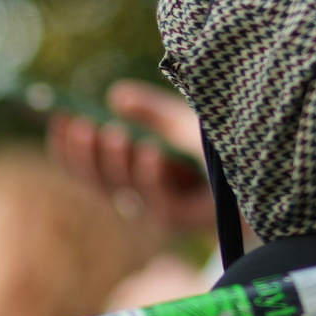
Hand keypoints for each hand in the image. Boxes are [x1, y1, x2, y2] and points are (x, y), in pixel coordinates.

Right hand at [48, 81, 216, 236]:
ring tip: (116, 134)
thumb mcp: (180, 122)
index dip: (67, 145)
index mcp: (126, 172)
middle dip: (85, 155)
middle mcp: (134, 195)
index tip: (59, 117)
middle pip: (96, 182)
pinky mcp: (179, 220)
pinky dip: (151, 176)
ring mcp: (154, 210)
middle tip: (83, 126)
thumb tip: (116, 96)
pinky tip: (151, 152)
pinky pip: (158, 201)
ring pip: (122, 191)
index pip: (84, 164)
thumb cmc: (216, 150)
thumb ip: (151, 110)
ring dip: (115, 163)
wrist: (256, 178)